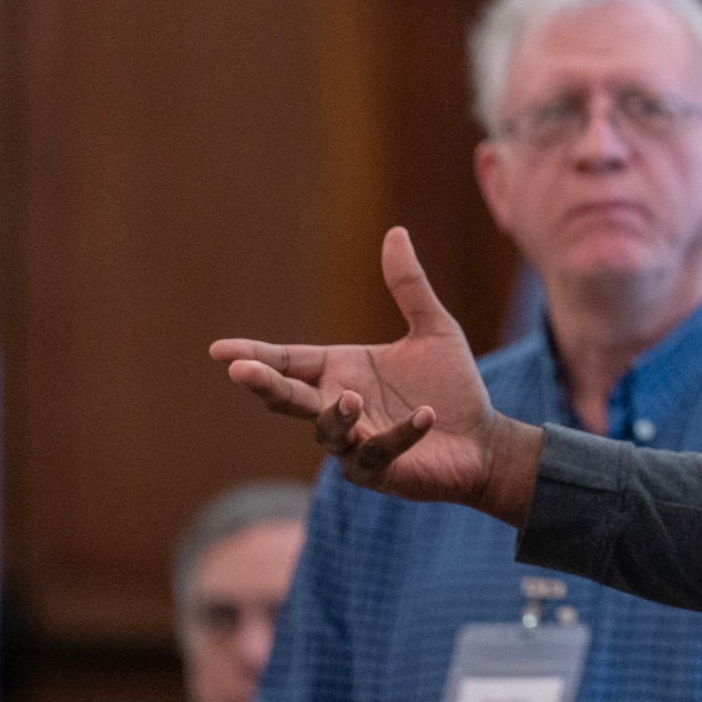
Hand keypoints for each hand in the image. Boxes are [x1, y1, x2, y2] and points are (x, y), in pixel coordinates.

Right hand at [209, 227, 542, 526]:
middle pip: (290, 397)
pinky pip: (380, 451)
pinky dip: (400, 433)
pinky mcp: (381, 469)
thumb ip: (409, 286)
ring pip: (329, 431)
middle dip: (265, 385)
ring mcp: (355, 443)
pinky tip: (425, 415)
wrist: (483, 438)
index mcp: (340, 370)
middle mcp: (339, 405)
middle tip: (241, 371)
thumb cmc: (451, 386)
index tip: (218, 350)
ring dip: (338, 415)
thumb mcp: (434, 329)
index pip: (289, 361)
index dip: (256, 355)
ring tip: (352, 398)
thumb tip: (396, 232)